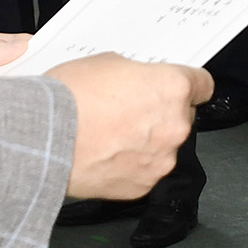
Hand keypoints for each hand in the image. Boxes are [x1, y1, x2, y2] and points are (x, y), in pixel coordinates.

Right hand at [52, 52, 212, 200]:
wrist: (44, 137)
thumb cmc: (70, 98)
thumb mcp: (107, 63)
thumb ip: (136, 74)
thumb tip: (139, 83)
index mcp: (173, 88)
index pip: (203, 84)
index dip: (189, 84)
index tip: (181, 87)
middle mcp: (175, 126)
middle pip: (182, 117)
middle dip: (161, 113)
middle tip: (129, 110)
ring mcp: (161, 159)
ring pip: (164, 145)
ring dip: (147, 140)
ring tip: (112, 134)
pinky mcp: (143, 185)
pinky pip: (146, 170)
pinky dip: (132, 164)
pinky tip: (107, 153)